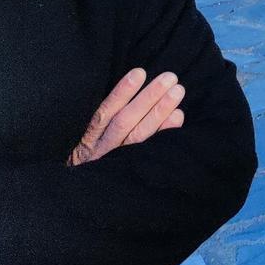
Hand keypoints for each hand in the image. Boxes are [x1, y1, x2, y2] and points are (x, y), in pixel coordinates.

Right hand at [69, 68, 184, 165]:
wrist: (86, 192)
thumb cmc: (95, 153)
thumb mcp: (92, 136)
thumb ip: (109, 116)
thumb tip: (136, 82)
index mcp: (89, 138)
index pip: (104, 112)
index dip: (121, 93)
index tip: (139, 72)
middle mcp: (101, 150)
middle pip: (125, 122)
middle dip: (148, 98)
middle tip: (169, 78)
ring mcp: (116, 162)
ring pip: (139, 136)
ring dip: (160, 112)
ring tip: (177, 91)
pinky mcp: (131, 171)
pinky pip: (150, 152)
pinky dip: (164, 133)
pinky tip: (177, 116)